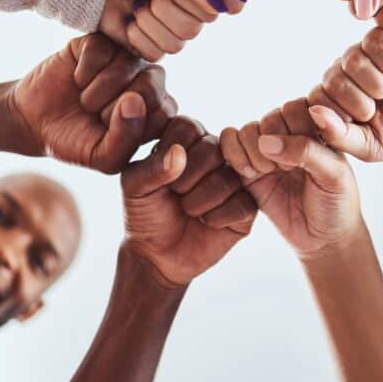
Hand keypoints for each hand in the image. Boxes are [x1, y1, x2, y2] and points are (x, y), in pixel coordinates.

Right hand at [10, 34, 176, 172]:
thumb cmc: (76, 141)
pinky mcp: (101, 42)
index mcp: (158, 109)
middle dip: (116, 107)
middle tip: (96, 115)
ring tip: (84, 100)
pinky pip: (102, 49)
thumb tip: (134, 100)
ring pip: (127, 65)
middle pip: (152, 84)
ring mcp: (126, 58)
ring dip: (98, 90)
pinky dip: (84, 70)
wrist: (35, 121)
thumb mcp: (103, 157)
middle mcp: (148, 80)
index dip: (133, 127)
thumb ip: (126, 139)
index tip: (110, 135)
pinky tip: (77, 79)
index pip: (165, 112)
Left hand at [101, 0, 218, 60]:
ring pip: (174, 45)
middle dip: (163, 11)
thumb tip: (225, 1)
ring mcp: (169, 35)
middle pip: (190, 31)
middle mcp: (187, 17)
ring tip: (137, 7)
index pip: (209, 12)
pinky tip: (129, 22)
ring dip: (149, 23)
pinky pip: (154, 54)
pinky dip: (137, 37)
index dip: (187, 0)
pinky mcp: (149, 49)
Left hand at [122, 116, 257, 287]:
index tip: (160, 175)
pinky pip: (244, 204)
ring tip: (188, 210)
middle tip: (176, 195)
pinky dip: (218, 217)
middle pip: (213, 149)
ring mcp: (234, 178)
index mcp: (186, 139)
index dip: (173, 152)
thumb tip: (179, 154)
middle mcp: (214, 153)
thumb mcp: (135, 188)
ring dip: (201, 201)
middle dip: (188, 178)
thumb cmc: (146, 213)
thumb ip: (151, 168)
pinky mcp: (247, 205)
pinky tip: (206, 222)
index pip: (187, 127)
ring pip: (230, 177)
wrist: (159, 254)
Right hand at [221, 100, 360, 256]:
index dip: (294, 132)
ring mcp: (269, 149)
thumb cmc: (336, 203)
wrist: (322, 238)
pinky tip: (249, 173)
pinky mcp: (248, 166)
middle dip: (274, 145)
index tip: (306, 161)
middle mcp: (291, 133)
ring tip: (267, 173)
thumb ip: (307, 152)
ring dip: (253, 152)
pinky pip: (229, 145)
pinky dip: (233, 155)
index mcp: (318, 127)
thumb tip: (267, 141)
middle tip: (285, 170)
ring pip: (247, 130)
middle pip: (269, 118)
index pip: (296, 109)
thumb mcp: (333, 176)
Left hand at [306, 28, 382, 161]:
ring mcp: (365, 58)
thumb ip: (340, 135)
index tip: (365, 120)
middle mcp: (346, 78)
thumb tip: (314, 113)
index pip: (316, 100)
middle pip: (331, 78)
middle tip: (380, 103)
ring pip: (351, 58)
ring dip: (374, 79)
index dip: (339, 111)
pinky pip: (374, 41)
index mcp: (337, 105)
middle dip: (358, 97)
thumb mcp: (373, 146)